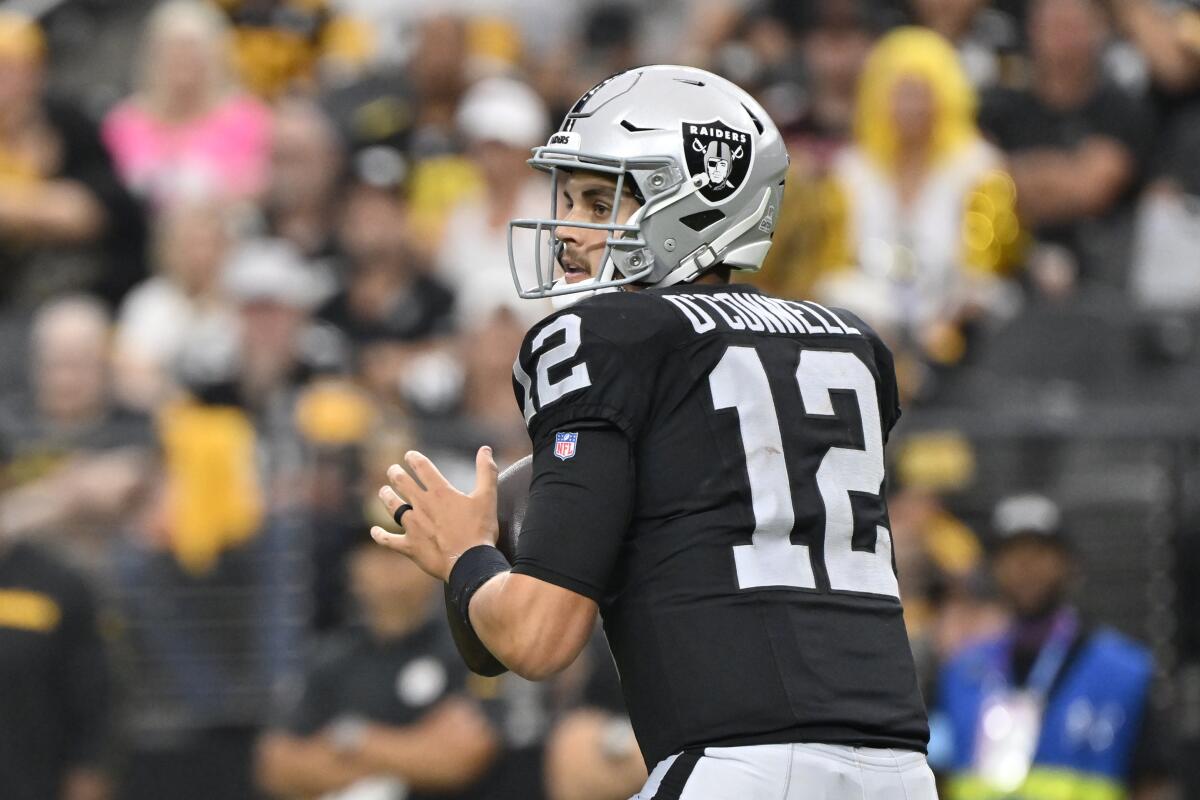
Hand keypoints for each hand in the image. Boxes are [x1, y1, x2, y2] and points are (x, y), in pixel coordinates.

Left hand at [371, 447, 499, 581]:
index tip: (409, 455)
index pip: (422, 468)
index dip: (414, 459)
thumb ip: (486, 471)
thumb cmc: (480, 530)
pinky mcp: (409, 546)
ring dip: (387, 496)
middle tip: (393, 470)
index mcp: (440, 492)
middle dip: (396, 474)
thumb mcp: (487, 497)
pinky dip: (380, 535)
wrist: (469, 562)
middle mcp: (422, 505)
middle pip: (403, 484)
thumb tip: (485, 449)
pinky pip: (389, 540)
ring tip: (383, 490)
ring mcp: (413, 526)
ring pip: (393, 506)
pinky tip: (374, 531)